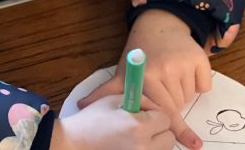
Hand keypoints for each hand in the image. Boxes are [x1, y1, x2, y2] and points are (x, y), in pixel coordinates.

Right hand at [51, 95, 173, 149]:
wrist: (76, 142)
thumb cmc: (93, 118)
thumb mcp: (114, 99)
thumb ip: (139, 100)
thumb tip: (155, 105)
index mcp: (138, 126)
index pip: (165, 118)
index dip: (154, 112)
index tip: (142, 112)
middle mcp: (144, 146)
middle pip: (168, 137)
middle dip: (157, 128)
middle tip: (141, 124)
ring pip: (164, 149)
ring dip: (155, 142)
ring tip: (135, 136)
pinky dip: (147, 149)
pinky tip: (132, 144)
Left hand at [77, 9, 211, 148]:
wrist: (158, 25)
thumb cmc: (138, 53)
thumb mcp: (121, 72)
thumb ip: (104, 93)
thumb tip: (80, 106)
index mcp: (145, 76)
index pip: (161, 111)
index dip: (167, 122)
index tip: (187, 141)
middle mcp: (165, 69)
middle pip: (176, 106)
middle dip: (170, 102)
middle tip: (160, 85)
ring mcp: (183, 63)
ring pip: (190, 97)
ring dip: (182, 93)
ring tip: (169, 75)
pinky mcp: (199, 59)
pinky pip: (204, 86)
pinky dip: (197, 83)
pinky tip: (183, 70)